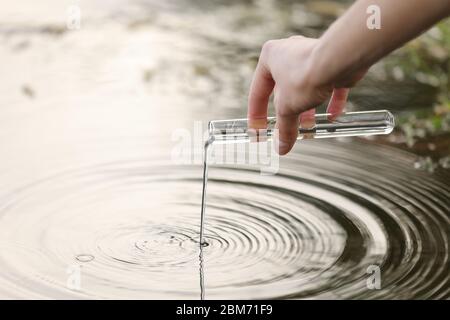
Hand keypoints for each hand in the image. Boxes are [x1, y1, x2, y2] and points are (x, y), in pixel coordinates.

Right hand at [247, 36, 365, 154]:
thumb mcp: (287, 109)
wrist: (338, 62)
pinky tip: (333, 115)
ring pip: (306, 87)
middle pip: (283, 91)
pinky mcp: (333, 63)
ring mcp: (311, 56)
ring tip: (309, 126)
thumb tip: (282, 147)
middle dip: (286, 113)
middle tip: (286, 130)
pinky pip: (330, 85)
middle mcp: (289, 53)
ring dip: (307, 109)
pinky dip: (331, 101)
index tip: (259, 130)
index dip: (257, 115)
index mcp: (269, 57)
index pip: (258, 92)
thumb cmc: (305, 75)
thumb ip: (284, 129)